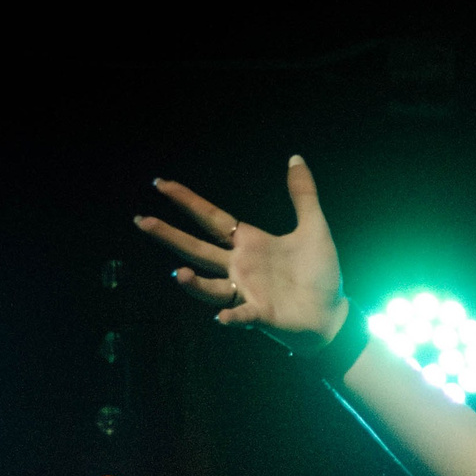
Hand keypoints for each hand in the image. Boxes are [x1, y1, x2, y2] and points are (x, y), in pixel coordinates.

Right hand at [134, 157, 349, 350]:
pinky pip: (241, 315)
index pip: (210, 218)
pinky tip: (221, 316)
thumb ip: (303, 195)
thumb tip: (296, 158)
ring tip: (179, 273)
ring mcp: (247, 292)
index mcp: (249, 243)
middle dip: (170, 236)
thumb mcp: (314, 228)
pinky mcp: (261, 314)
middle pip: (198, 249)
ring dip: (194, 284)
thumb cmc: (320, 274)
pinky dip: (231, 316)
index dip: (187, 200)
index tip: (160, 184)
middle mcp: (240, 266)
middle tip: (142, 221)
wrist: (333, 314)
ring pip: (210, 286)